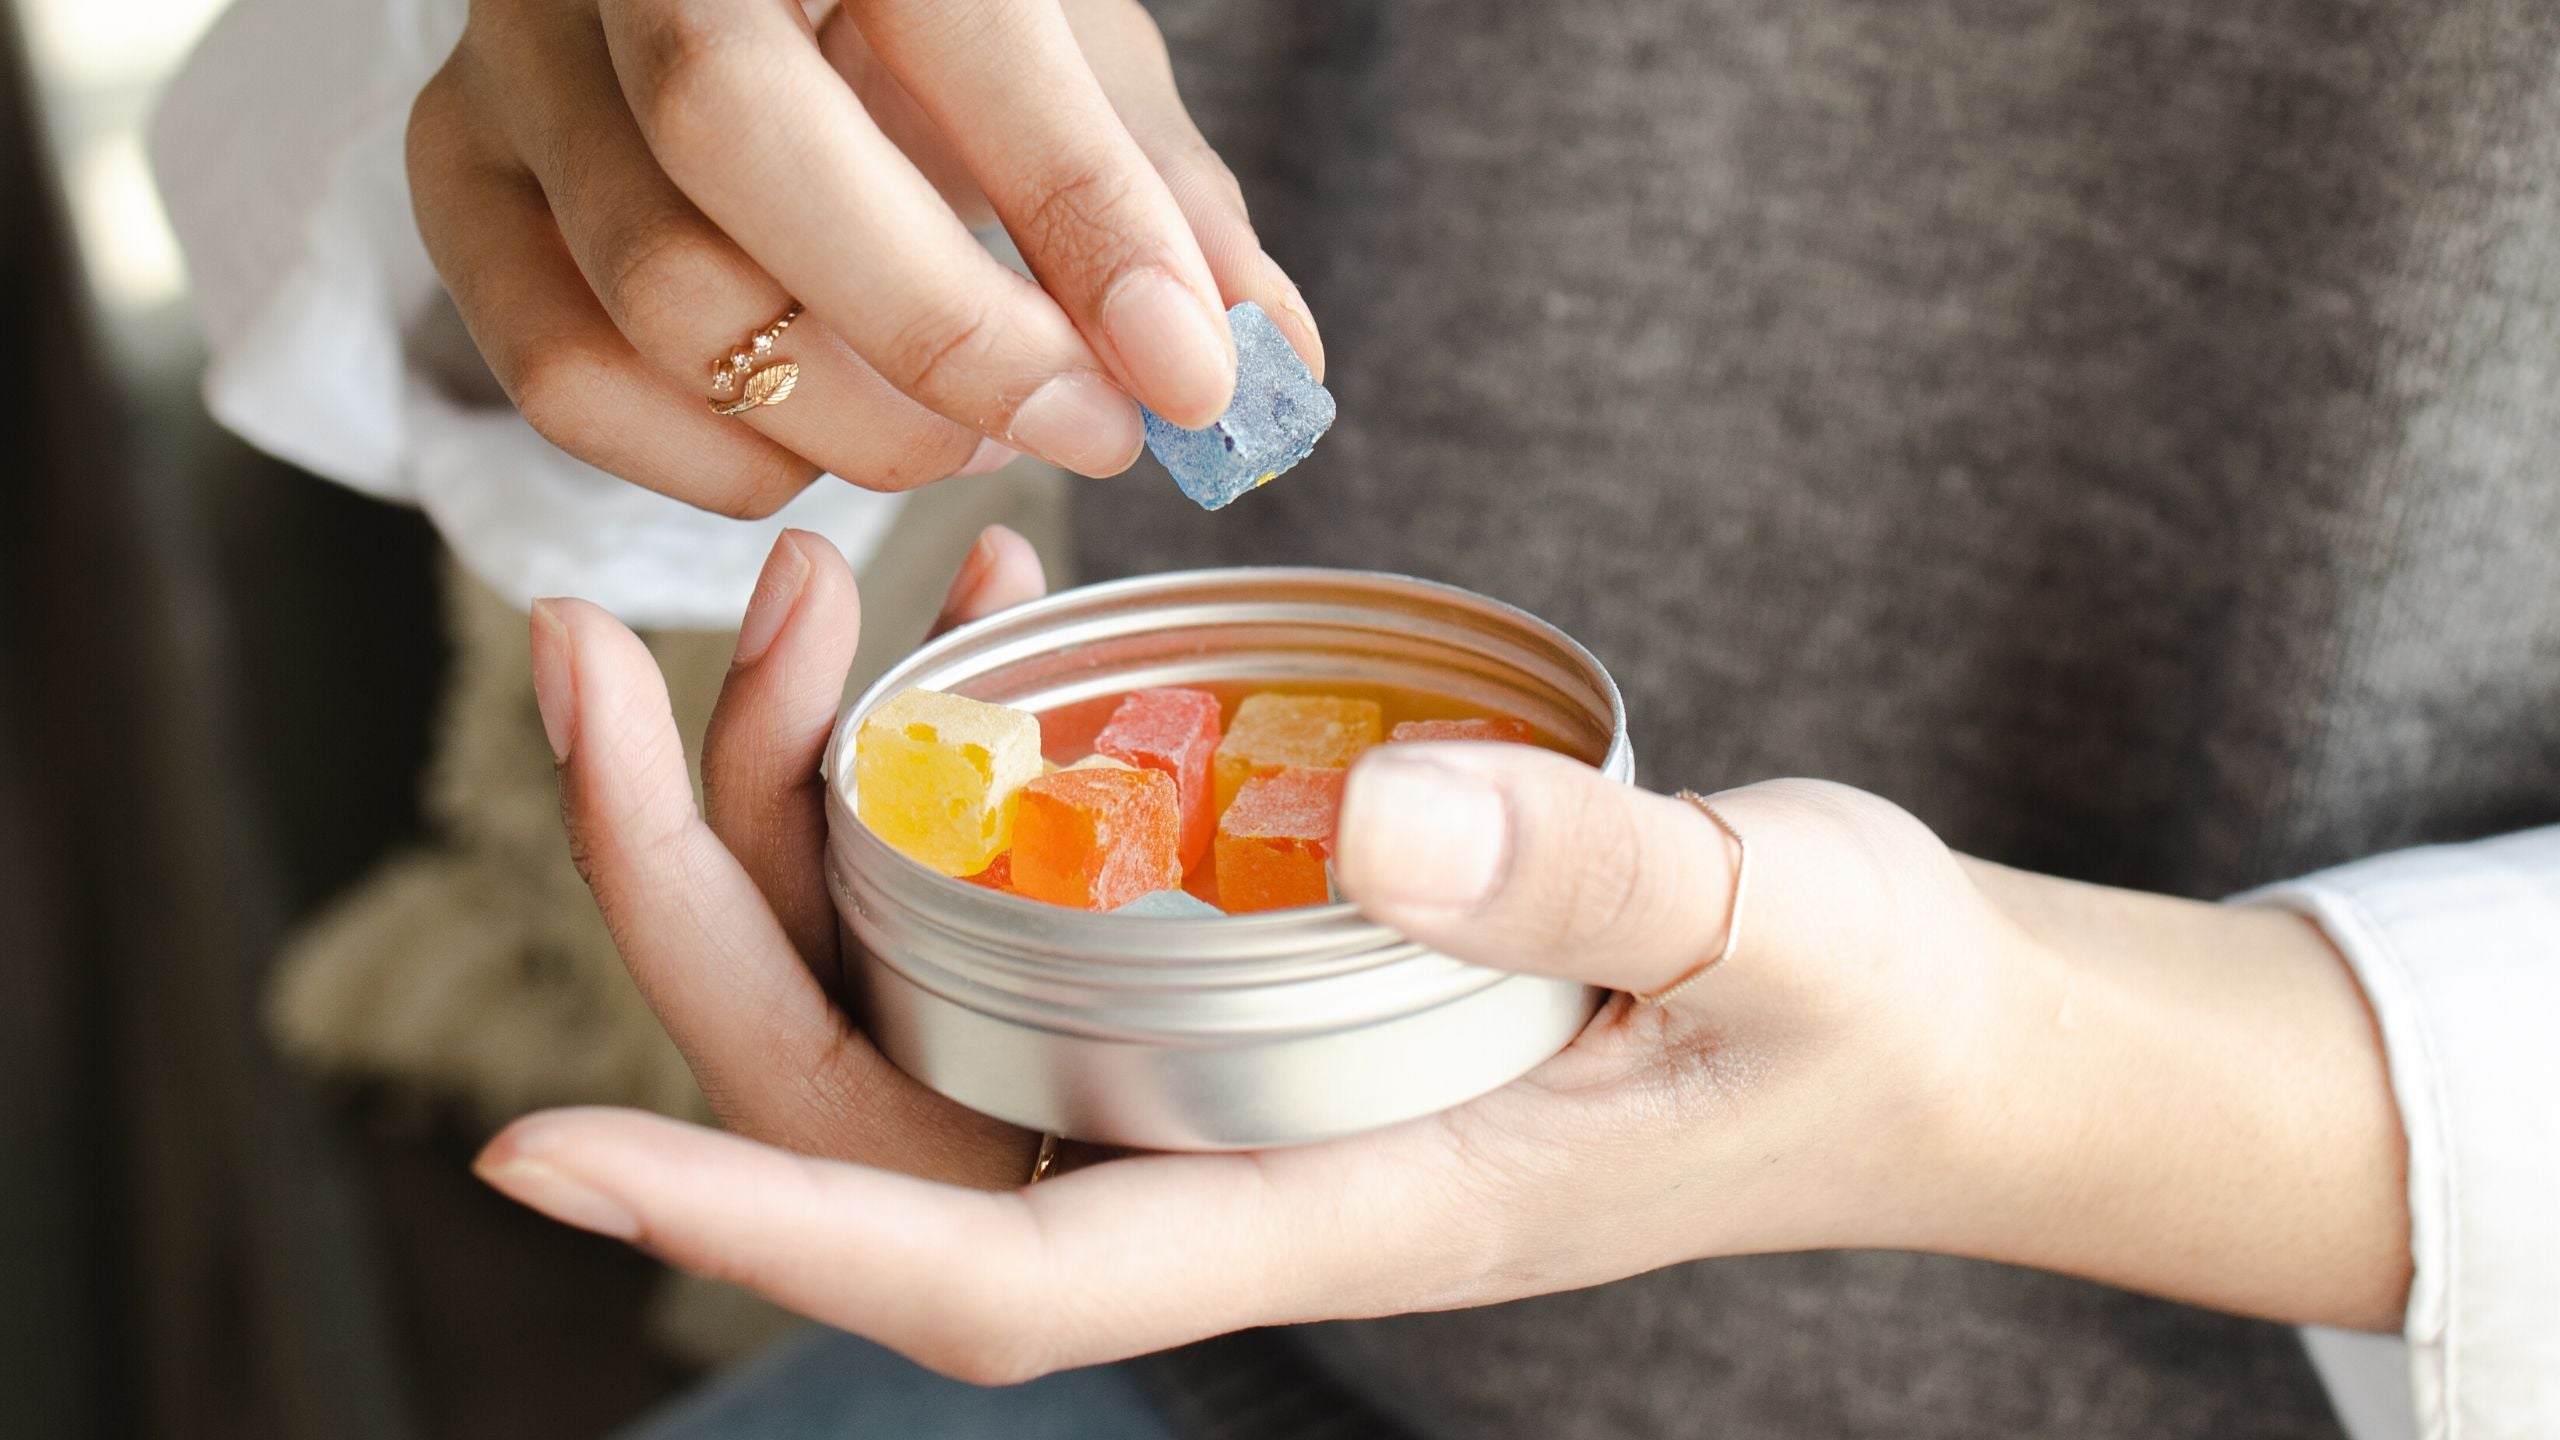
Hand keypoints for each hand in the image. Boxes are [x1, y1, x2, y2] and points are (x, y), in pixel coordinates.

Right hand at [409, 0, 1321, 514]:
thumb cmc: (928, 10)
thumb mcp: (1065, 47)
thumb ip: (1160, 193)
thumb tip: (1264, 362)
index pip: (956, 25)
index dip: (1084, 213)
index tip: (1194, 373)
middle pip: (737, 139)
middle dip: (946, 335)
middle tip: (1088, 430)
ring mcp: (515, 58)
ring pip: (652, 289)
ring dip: (851, 423)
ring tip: (975, 431)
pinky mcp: (457, 174)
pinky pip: (560, 375)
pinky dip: (719, 461)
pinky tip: (824, 445)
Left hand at [486, 533, 2411, 1383]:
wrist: (1919, 1040)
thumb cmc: (1856, 1018)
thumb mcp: (1776, 927)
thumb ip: (1596, 874)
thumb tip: (1369, 809)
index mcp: (1343, 1208)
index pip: (994, 1270)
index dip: (759, 1222)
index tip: (536, 1148)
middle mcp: (1239, 1164)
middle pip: (876, 1098)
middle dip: (701, 898)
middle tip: (615, 656)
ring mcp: (1230, 1081)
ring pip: (918, 993)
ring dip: (804, 805)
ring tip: (808, 589)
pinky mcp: (1249, 991)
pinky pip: (1029, 912)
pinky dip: (958, 770)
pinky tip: (998, 618)